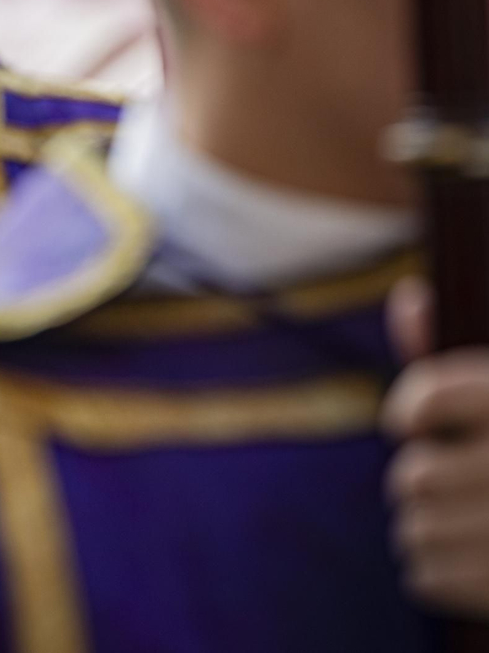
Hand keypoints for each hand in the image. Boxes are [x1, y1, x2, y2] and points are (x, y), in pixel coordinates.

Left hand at [383, 278, 488, 617]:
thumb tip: (410, 300)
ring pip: (415, 528)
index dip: (412, 410)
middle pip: (415, 476)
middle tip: (451, 482)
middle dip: (422, 480)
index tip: (417, 422)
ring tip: (461, 522)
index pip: (430, 399)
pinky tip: (466, 561)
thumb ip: (462, 356)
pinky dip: (433, 571)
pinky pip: (428, 577)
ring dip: (423, 528)